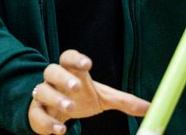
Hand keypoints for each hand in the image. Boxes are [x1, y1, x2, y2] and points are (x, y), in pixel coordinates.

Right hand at [28, 50, 149, 134]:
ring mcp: (42, 95)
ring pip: (42, 91)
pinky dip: (47, 122)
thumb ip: (124, 101)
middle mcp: (54, 80)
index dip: (77, 59)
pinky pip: (36, 114)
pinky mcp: (35, 113)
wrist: (57, 111)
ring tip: (69, 108)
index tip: (88, 64)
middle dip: (63, 78)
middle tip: (76, 86)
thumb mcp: (103, 98)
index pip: (69, 57)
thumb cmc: (81, 98)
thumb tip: (150, 107)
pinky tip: (60, 129)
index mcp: (71, 71)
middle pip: (52, 70)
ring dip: (55, 99)